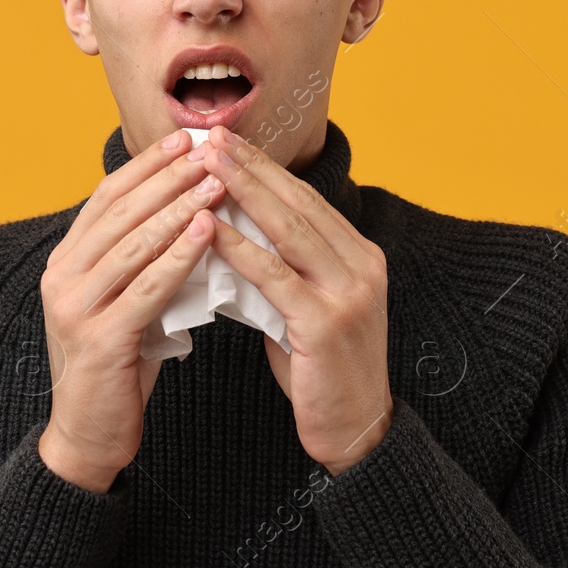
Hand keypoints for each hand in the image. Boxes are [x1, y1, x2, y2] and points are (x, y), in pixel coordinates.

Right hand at [38, 129, 225, 491]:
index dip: (147, 165)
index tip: (186, 138)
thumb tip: (192, 213)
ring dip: (179, 208)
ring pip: (133, 244)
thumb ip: (142, 261)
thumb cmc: (118, 367)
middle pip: (120, 211)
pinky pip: (145, 288)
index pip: (108, 197)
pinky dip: (178, 257)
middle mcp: (61, 277)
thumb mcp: (125, 301)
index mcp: (66, 262)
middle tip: (209, 149)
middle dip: (168, 176)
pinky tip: (207, 234)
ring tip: (217, 182)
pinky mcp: (98, 340)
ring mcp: (75, 308)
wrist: (88, 436)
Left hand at [201, 125, 392, 473]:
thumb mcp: (304, 309)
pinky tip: (210, 229)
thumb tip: (226, 233)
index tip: (225, 142)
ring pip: (288, 230)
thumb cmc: (319, 372)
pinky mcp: (327, 324)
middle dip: (250, 166)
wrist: (354, 432)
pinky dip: (240, 249)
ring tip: (206, 165)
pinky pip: (275, 277)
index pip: (305, 199)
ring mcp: (349, 294)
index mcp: (359, 256)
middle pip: (297, 203)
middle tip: (209, 136)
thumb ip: (280, 270)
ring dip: (243, 192)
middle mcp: (361, 266)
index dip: (263, 168)